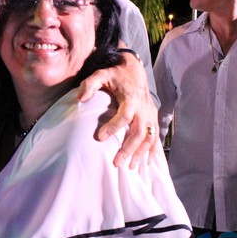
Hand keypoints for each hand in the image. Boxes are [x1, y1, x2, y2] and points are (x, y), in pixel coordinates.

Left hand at [78, 53, 158, 168]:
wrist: (134, 70)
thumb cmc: (115, 75)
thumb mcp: (101, 74)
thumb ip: (90, 84)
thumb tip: (80, 98)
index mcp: (131, 99)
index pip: (124, 116)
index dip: (113, 127)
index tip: (100, 137)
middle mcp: (143, 108)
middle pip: (139, 132)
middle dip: (129, 149)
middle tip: (116, 163)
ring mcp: (150, 114)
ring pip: (149, 137)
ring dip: (141, 153)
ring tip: (130, 167)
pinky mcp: (153, 118)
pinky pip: (156, 136)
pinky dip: (153, 150)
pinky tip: (147, 162)